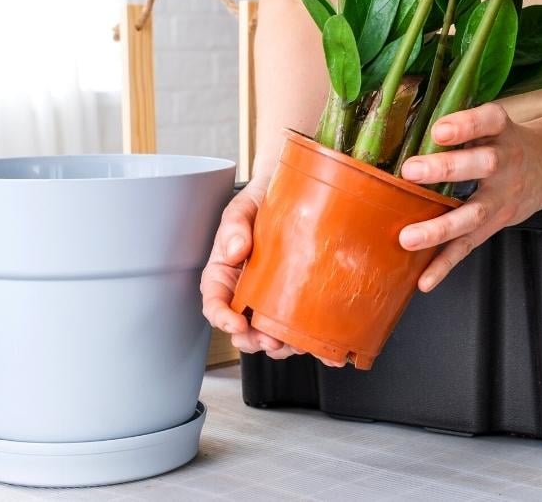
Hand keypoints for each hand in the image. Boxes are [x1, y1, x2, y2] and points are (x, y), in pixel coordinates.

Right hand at [200, 178, 307, 359]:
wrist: (297, 193)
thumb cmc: (262, 201)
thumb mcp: (243, 207)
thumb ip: (234, 225)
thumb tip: (234, 249)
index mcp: (225, 273)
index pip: (215, 302)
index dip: (221, 317)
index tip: (234, 323)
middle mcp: (246, 293)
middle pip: (241, 329)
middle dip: (253, 340)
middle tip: (270, 340)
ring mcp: (272, 301)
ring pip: (270, 336)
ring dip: (281, 347)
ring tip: (297, 343)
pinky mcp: (297, 304)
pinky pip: (300, 329)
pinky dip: (312, 344)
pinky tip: (326, 350)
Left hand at [397, 103, 541, 291]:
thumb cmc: (502, 142)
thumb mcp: (490, 124)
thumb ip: (458, 126)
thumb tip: (399, 124)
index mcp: (502, 132)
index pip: (489, 121)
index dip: (467, 126)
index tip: (440, 129)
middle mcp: (505, 164)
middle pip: (483, 165)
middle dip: (448, 169)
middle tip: (411, 171)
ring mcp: (501, 198)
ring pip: (474, 213)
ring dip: (440, 227)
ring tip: (408, 238)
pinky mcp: (493, 225)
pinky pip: (468, 246)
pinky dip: (445, 265)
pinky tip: (424, 280)